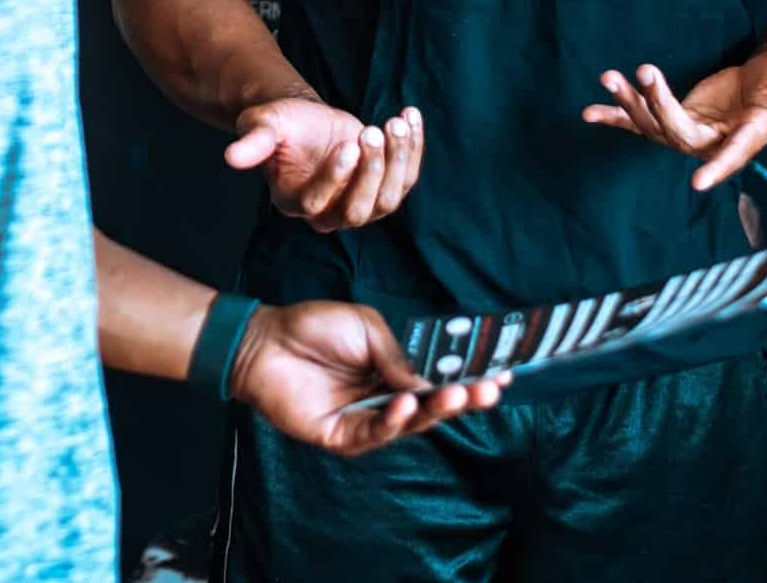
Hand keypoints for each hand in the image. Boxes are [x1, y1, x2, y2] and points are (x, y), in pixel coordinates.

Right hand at [224, 97, 423, 231]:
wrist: (307, 121)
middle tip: (371, 131)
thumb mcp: (264, 124)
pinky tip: (409, 115)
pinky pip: (406, 178)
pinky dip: (413, 148)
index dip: (335, 177)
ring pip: (387, 200)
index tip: (347, 144)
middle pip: (357, 211)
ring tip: (394, 122)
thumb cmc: (282, 124)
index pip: (316, 203)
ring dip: (397, 161)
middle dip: (370, 172)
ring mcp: (360, 206)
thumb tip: (232, 157)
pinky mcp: (384, 189)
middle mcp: (328, 214)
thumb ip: (253, 141)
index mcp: (294, 201)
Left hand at [230, 301, 506, 456]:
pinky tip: (405, 403)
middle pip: (433, 404)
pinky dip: (393, 420)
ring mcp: (367, 419)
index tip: (502, 372)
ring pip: (411, 423)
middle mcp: (387, 397)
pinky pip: (376, 433)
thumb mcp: (368, 329)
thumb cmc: (314, 328)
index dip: (470, 376)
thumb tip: (433, 378)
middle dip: (464, 397)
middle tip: (489, 389)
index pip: (441, 377)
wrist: (264, 341)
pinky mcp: (344, 437)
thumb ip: (399, 355)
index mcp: (396, 369)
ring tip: (455, 394)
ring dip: (435, 409)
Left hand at [581, 44, 766, 191]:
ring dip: (629, 103)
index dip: (719, 166)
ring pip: (654, 126)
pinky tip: (588, 113)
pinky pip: (640, 123)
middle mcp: (716, 141)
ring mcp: (693, 133)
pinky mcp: (676, 120)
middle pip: (681, 132)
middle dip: (658, 104)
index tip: (698, 182)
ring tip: (609, 76)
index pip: (734, 152)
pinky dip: (614, 117)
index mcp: (751, 133)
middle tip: (643, 70)